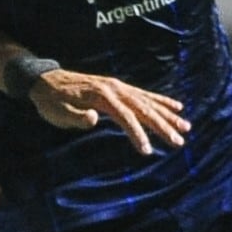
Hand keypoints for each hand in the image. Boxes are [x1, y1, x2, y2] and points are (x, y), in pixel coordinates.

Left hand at [28, 70, 190, 153]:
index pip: (126, 116)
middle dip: (163, 126)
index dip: (138, 133)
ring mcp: (118, 86)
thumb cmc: (51, 101)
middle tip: (179, 142)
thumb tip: (94, 118)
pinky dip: (162, 101)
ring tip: (186, 127)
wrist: (45, 80)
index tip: (147, 150)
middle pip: (143, 108)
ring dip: (168, 115)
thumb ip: (77, 116)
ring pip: (149, 101)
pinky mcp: (119, 87)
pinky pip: (145, 94)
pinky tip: (176, 106)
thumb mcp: (58, 112)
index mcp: (102, 96)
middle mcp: (114, 88)